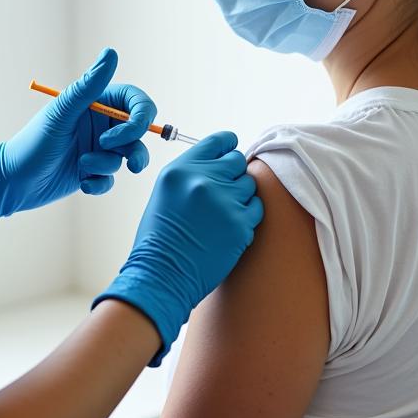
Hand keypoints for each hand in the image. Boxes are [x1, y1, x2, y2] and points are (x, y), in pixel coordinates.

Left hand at [0, 48, 153, 228]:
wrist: (13, 181)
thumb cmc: (32, 143)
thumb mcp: (61, 114)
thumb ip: (88, 86)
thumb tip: (111, 54)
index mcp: (95, 104)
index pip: (134, 102)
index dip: (142, 116)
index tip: (131, 131)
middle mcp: (100, 125)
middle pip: (139, 133)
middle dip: (134, 148)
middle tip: (122, 158)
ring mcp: (98, 149)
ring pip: (126, 158)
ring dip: (106, 165)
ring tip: (83, 166)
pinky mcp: (94, 172)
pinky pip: (112, 179)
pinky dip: (100, 183)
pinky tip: (82, 182)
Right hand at [93, 132, 263, 361]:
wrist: (162, 275)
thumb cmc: (161, 239)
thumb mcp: (166, 194)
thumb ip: (191, 175)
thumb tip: (221, 165)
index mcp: (180, 169)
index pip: (218, 142)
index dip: (228, 148)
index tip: (230, 154)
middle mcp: (202, 180)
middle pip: (238, 161)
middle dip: (234, 176)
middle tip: (224, 196)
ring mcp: (224, 202)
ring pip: (249, 185)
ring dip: (241, 198)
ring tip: (222, 217)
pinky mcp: (240, 225)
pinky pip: (256, 209)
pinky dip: (247, 218)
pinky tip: (229, 229)